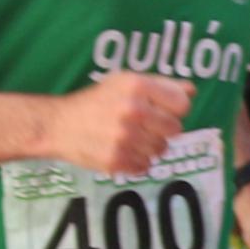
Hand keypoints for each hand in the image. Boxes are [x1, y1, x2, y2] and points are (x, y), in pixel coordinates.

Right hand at [52, 70, 189, 178]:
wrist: (57, 125)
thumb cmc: (96, 101)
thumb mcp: (125, 82)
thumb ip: (161, 85)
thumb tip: (192, 91)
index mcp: (137, 86)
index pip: (182, 105)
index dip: (174, 109)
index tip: (162, 111)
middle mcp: (132, 110)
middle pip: (175, 129)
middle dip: (163, 129)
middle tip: (144, 126)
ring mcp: (124, 138)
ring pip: (161, 150)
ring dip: (150, 147)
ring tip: (130, 138)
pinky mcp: (116, 160)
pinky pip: (145, 166)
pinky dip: (137, 162)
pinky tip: (122, 150)